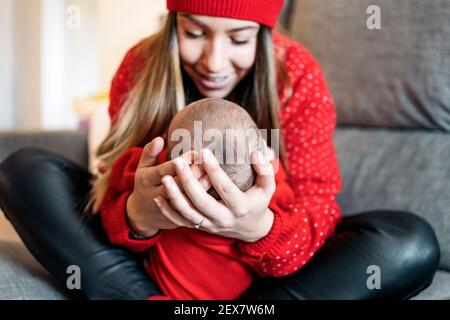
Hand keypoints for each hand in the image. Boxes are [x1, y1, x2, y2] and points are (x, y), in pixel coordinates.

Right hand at [126, 137, 210, 237]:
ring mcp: (165, 208)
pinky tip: (213, 195)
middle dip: (193, 174)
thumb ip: (150, 152)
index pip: (166, 168)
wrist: (140, 214)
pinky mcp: (175, 220)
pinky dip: (200, 204)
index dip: (183, 161)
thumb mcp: (143, 167)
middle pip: (177, 184)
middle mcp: (155, 193)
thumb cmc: (145, 183)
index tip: (197, 152)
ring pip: (184, 199)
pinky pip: (189, 213)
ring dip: (199, 188)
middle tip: (209, 164)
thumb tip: (160, 138)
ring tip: (213, 177)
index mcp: (147, 179)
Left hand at [154, 149, 275, 242]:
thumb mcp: (267, 188)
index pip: (225, 188)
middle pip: (202, 202)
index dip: (214, 170)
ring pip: (188, 214)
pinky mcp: (200, 228)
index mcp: (241, 207)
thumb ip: (265, 170)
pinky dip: (168, 212)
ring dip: (175, 197)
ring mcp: (210, 225)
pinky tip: (158, 197)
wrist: (251, 229)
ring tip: (165, 178)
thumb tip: (255, 152)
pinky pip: (181, 222)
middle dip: (188, 182)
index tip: (204, 152)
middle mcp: (224, 218)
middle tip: (177, 162)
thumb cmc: (257, 202)